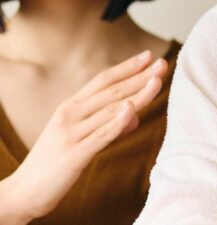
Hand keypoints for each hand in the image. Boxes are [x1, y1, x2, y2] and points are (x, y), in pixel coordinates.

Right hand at [6, 50, 167, 220]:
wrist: (23, 191)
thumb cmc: (55, 161)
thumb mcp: (80, 136)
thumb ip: (107, 123)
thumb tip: (135, 116)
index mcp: (71, 106)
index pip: (102, 80)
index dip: (126, 67)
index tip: (149, 55)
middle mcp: (70, 114)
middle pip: (111, 91)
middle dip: (139, 77)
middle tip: (162, 64)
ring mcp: (71, 134)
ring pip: (110, 110)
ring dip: (137, 95)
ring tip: (157, 83)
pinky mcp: (73, 155)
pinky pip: (100, 136)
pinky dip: (117, 122)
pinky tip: (132, 110)